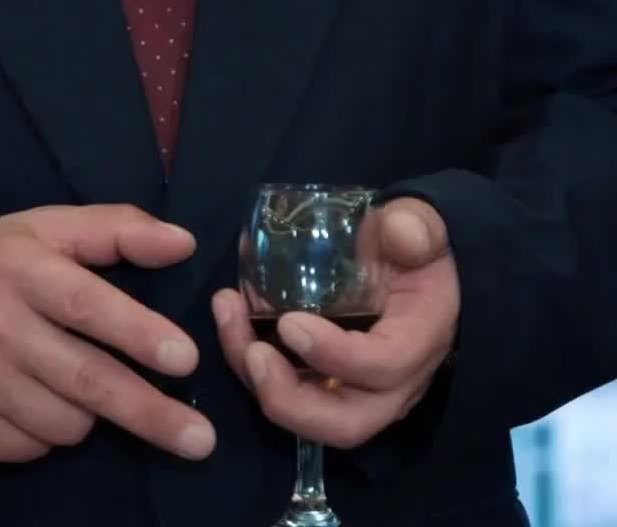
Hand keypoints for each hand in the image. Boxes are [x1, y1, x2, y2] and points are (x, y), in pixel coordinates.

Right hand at [0, 203, 215, 463]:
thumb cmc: (0, 264)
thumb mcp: (50, 229)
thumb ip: (119, 230)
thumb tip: (185, 243)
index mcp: (22, 269)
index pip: (86, 304)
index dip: (137, 332)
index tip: (187, 359)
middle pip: (86, 380)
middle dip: (149, 413)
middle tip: (202, 441)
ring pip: (66, 421)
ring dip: (93, 414)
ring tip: (81, 382)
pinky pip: (35, 447)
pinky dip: (52, 433)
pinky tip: (37, 400)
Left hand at [213, 197, 459, 451]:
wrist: (420, 269)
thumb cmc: (415, 248)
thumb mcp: (422, 226)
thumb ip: (414, 227)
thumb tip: (401, 233)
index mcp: (419, 341)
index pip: (382, 368)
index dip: (334, 355)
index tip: (288, 322)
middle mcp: (396, 385)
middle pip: (345, 423)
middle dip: (289, 399)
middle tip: (252, 353)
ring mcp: (363, 393)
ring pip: (312, 416)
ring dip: (262, 381)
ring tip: (228, 320)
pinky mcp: (335, 386)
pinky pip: (296, 395)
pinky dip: (258, 370)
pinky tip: (232, 322)